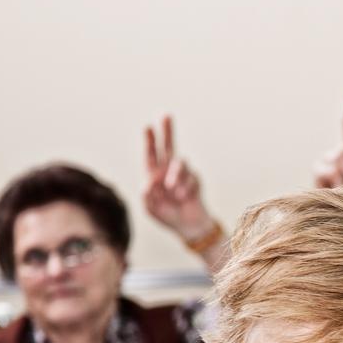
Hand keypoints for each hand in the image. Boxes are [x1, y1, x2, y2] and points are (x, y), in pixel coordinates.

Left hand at [141, 118, 213, 240]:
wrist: (190, 227)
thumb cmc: (168, 217)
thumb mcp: (151, 209)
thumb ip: (147, 196)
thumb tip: (149, 181)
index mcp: (154, 176)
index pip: (150, 155)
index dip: (149, 142)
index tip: (148, 127)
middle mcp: (168, 171)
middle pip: (168, 147)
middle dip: (167, 132)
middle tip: (166, 116)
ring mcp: (183, 175)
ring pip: (180, 164)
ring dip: (176, 176)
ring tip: (174, 191)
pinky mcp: (195, 180)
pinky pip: (191, 178)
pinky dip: (186, 189)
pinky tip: (184, 198)